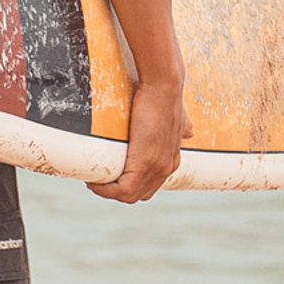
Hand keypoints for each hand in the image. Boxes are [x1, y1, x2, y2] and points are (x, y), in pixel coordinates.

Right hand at [89, 77, 187, 203]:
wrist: (163, 88)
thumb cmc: (164, 98)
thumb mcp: (179, 118)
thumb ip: (184, 126)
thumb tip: (190, 131)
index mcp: (171, 160)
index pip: (149, 186)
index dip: (129, 186)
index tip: (111, 177)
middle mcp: (166, 168)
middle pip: (138, 194)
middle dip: (116, 191)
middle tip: (97, 179)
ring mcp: (156, 167)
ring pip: (129, 195)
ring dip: (107, 192)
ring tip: (93, 181)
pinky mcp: (144, 164)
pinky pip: (123, 189)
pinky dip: (105, 189)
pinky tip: (93, 181)